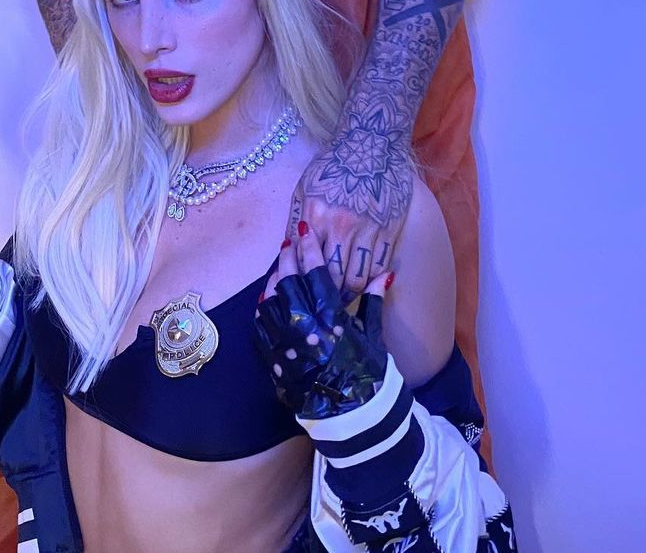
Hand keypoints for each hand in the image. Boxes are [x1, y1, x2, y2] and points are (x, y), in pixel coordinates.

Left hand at [255, 225, 390, 418]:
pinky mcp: (272, 359)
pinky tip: (267, 297)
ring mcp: (285, 344)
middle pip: (288, 280)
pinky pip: (259, 325)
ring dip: (273, 279)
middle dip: (288, 256)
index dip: (309, 248)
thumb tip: (385, 272)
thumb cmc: (366, 373)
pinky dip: (262, 307)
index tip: (305, 229)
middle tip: (289, 242)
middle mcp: (305, 328)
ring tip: (279, 267)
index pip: (315, 273)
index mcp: (332, 319)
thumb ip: (373, 300)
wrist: (350, 416)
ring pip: (269, 299)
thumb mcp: (373, 335)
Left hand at [285, 156, 410, 300]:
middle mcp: (340, 225)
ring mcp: (367, 229)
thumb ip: (294, 223)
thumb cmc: (333, 165)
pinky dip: (371, 281)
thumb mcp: (304, 189)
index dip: (303, 283)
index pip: (305, 263)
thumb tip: (285, 255)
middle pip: (331, 278)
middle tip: (324, 304)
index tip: (302, 293)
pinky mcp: (389, 231)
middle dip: (325, 296)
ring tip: (343, 295)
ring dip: (348, 293)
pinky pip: (378, 268)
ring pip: (356, 280)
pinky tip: (365, 282)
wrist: (371, 144)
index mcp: (314, 215)